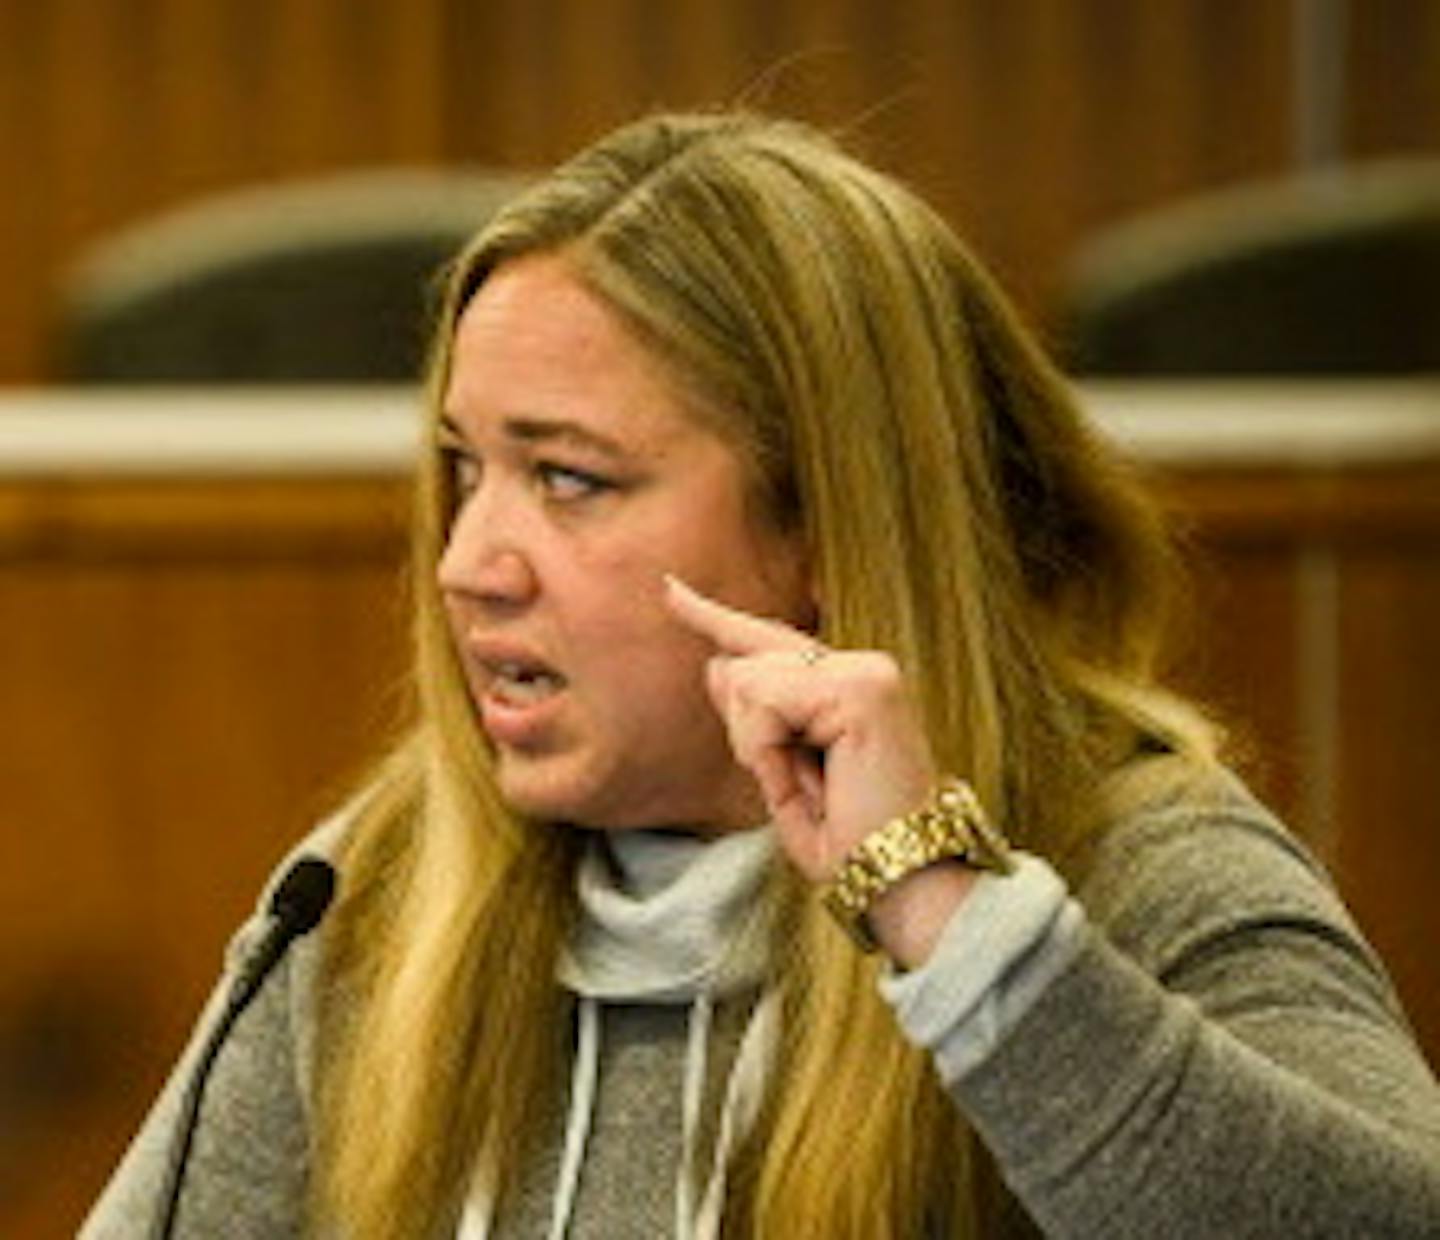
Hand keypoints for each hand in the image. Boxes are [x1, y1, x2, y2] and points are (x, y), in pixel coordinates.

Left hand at [664, 575, 936, 881]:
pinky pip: (765, 701)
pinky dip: (767, 747)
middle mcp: (862, 668)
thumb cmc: (850, 842)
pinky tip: (810, 777)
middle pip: (745, 664)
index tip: (670, 590)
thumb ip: (753, 717)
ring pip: (749, 679)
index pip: (769, 641)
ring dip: (758, 746)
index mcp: (847, 686)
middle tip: (802, 785)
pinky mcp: (862, 688)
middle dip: (746, 734)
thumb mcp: (782, 775)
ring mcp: (866, 672)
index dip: (715, 618)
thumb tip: (717, 662)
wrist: (900, 881)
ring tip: (811, 785)